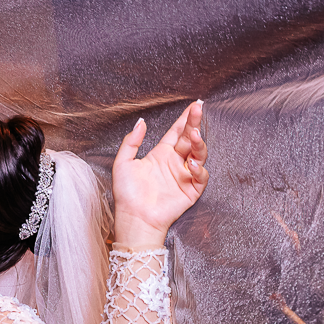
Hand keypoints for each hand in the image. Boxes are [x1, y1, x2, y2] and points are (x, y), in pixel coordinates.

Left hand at [112, 100, 208, 248]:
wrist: (134, 217)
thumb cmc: (127, 194)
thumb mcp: (123, 163)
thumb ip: (131, 142)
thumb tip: (141, 122)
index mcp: (160, 155)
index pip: (176, 132)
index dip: (185, 119)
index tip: (194, 106)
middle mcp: (174, 163)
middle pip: (189, 139)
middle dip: (195, 123)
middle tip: (198, 109)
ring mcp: (183, 176)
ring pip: (198, 154)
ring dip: (199, 144)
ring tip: (194, 135)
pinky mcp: (191, 191)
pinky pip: (200, 177)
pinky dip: (199, 169)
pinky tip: (191, 163)